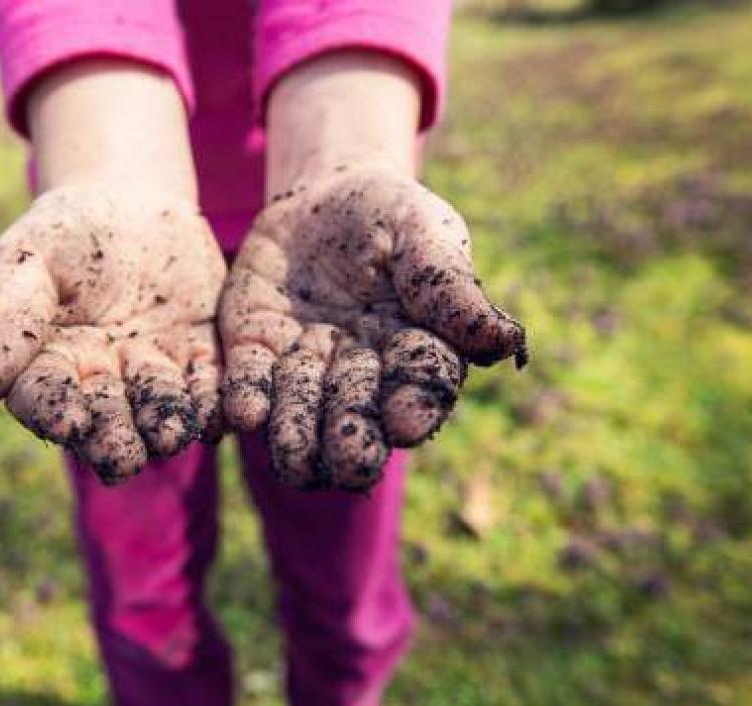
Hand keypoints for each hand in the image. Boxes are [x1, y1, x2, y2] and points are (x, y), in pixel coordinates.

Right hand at [0, 186, 225, 482]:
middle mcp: (102, 384)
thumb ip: (4, 325)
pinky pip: (212, 386)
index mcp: (48, 366)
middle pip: (106, 419)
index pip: (44, 398)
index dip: (54, 412)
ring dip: (166, 425)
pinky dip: (217, 402)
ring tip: (170, 435)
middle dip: (114, 439)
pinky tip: (223, 415)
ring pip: (160, 410)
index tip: (66, 423)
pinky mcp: (201, 358)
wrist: (132, 204)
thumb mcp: (26, 264)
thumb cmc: (64, 235)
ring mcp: (154, 374)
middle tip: (123, 457)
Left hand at [219, 166, 525, 490]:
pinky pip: (250, 382)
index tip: (409, 422)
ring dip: (298, 438)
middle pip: (358, 416)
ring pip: (301, 413)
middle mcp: (359, 372)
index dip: (416, 405)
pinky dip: (247, 400)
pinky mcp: (255, 350)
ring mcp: (304, 366)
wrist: (320, 195)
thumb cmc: (391, 216)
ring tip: (295, 461)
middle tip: (353, 463)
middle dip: (355, 441)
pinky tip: (245, 413)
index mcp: (413, 349)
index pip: (419, 385)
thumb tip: (506, 340)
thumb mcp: (424, 232)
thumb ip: (451, 285)